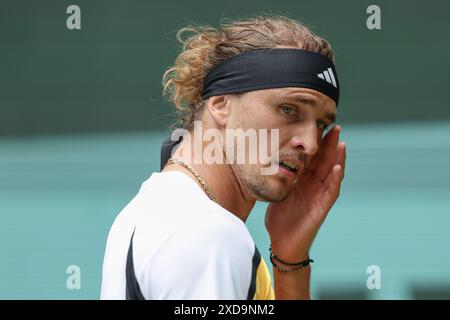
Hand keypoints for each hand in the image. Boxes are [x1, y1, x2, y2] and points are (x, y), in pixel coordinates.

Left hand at [265, 126, 345, 261]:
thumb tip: (270, 158)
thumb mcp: (279, 191)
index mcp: (304, 181)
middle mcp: (314, 186)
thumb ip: (280, 176)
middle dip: (330, 144)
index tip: (318, 126)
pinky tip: (337, 168)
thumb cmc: (280, 218)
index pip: (313, 158)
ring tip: (341, 142)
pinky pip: (331, 192)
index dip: (317, 143)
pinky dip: (335, 180)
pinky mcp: (322, 208)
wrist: (282, 242)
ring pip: (332, 173)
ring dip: (338, 158)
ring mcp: (320, 196)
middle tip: (335, 126)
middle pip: (325, 161)